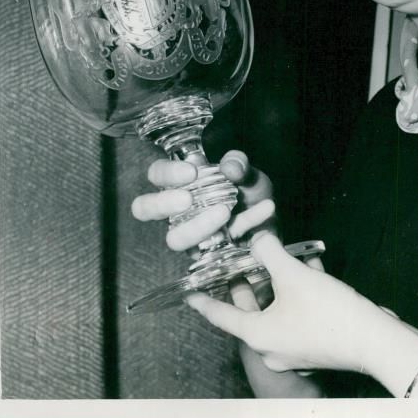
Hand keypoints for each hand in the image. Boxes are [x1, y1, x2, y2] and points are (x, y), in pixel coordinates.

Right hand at [131, 150, 275, 251]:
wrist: (273, 217)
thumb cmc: (249, 190)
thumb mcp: (247, 171)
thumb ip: (238, 163)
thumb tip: (230, 167)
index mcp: (180, 182)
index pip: (156, 175)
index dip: (167, 173)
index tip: (191, 172)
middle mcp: (177, 210)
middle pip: (145, 208)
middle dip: (163, 203)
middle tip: (188, 199)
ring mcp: (188, 234)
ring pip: (174, 238)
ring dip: (198, 225)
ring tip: (226, 212)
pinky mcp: (205, 254)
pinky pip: (213, 247)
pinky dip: (244, 226)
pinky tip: (265, 209)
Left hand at [186, 233, 382, 374]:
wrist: (376, 342)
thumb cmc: (329, 312)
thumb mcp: (293, 275)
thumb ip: (270, 252)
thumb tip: (258, 239)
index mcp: (258, 336)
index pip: (220, 316)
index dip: (203, 301)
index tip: (188, 294)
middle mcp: (272, 349)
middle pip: (251, 311)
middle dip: (248, 283)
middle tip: (238, 262)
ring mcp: (295, 350)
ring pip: (277, 310)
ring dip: (278, 283)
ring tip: (279, 257)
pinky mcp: (317, 346)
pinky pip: (298, 315)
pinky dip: (299, 294)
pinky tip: (310, 266)